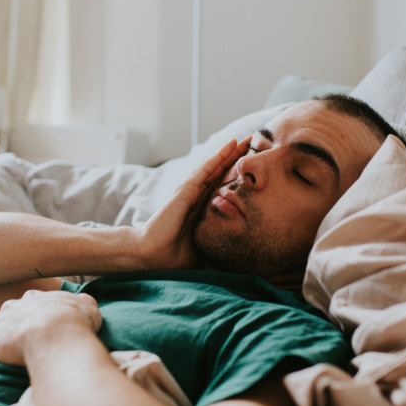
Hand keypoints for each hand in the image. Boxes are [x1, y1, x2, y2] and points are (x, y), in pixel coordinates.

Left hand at [0, 289, 101, 366]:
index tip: (37, 325)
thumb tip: (82, 305)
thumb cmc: (74, 320)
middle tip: (19, 341)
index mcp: (35, 299)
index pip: (28, 304)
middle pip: (7, 315)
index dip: (32, 315)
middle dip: (10, 325)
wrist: (54, 333)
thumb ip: (81, 303)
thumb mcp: (87, 305)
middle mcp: (13, 307)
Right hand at [132, 137, 250, 269]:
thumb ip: (219, 254)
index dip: (236, 175)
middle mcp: (195, 197)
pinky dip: (217, 157)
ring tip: (244, 139)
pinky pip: (203, 171)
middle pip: (219, 173)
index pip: (221, 188)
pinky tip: (229, 146)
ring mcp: (189, 192)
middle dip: (235, 158)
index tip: (252, 167)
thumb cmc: (172, 256)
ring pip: (213, 167)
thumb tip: (240, 266)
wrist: (150, 255)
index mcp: (200, 210)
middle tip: (254, 143)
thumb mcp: (204, 253)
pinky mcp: (184, 191)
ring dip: (229, 152)